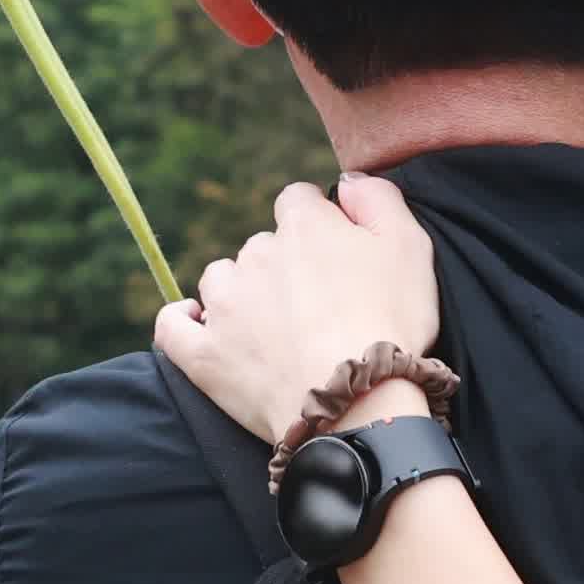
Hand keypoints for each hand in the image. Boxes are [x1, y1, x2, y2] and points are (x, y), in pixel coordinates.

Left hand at [154, 176, 444, 444]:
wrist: (356, 401)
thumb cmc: (391, 322)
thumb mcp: (410, 246)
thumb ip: (378, 199)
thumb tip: (346, 182)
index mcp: (304, 225)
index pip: (298, 200)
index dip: (318, 223)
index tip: (337, 254)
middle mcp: (256, 254)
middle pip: (263, 246)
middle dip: (284, 267)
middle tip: (318, 305)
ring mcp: (225, 305)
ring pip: (221, 279)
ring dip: (239, 292)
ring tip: (270, 324)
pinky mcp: (204, 354)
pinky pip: (173, 326)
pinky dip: (182, 321)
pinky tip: (197, 323)